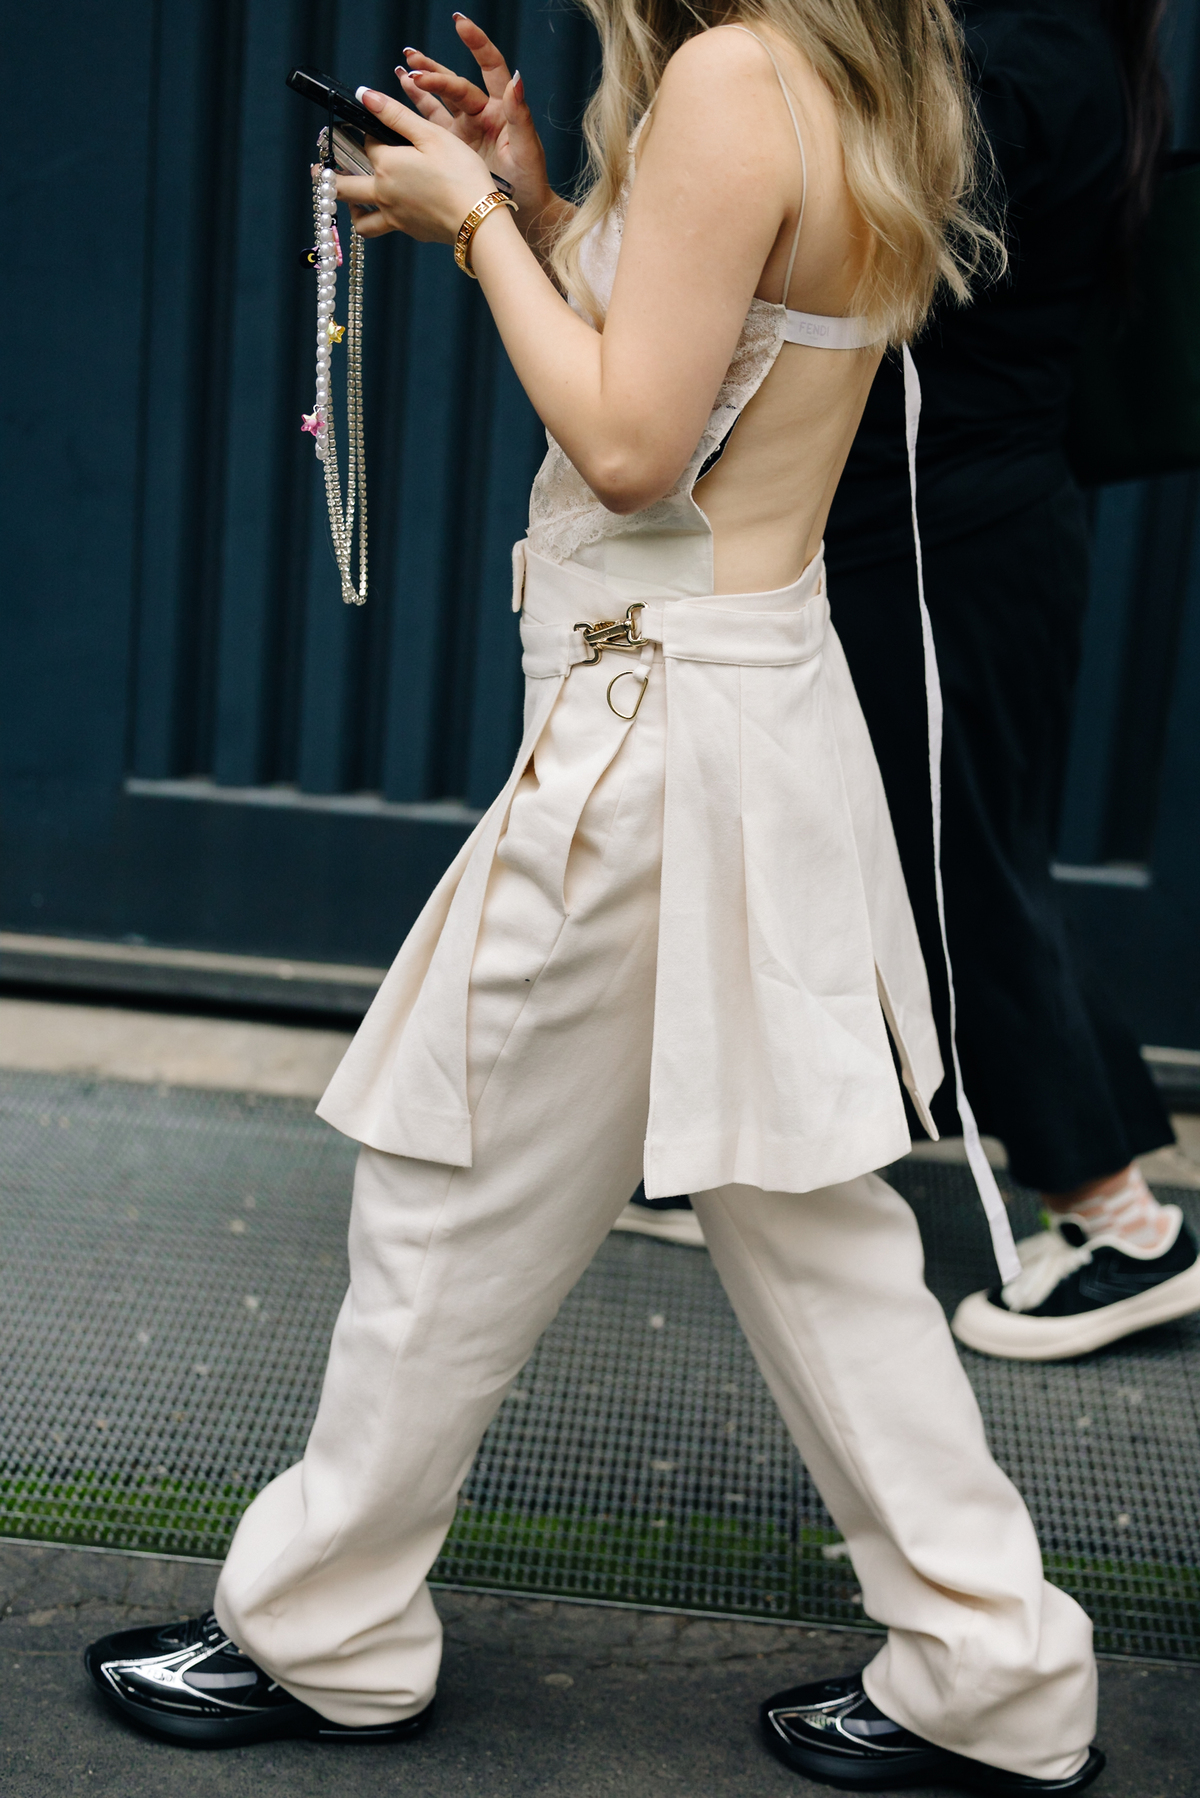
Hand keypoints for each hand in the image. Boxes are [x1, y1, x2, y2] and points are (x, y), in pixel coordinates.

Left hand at [336, 88, 496, 244]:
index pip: (365, 145)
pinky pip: (384, 228)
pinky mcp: (410, 232)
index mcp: (386, 165)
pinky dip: (379, 219)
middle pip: (343, 189)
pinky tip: (389, 210)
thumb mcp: (430, 135)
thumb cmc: (460, 174)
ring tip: (351, 200)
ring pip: (360, 220)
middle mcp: (383, 194)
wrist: (479, 220)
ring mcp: (395, 218)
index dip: (369, 133)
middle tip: (315, 172)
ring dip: (350, 208)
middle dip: (326, 178)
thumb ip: (395, 115)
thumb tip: (364, 95)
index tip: (376, 128)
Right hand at [398, 15, 553, 221]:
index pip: (490, 66)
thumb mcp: (527, 150)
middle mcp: (482, 113)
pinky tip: (401, 91)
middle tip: (414, 66)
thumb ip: (519, 115)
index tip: (459, 24)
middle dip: (434, 72)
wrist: (521, 216)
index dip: (476, 44)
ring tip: (403, 68)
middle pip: (455, 83)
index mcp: (502, 108)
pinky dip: (415, 107)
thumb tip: (516, 79)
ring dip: (420, 82)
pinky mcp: (451, 148)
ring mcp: (465, 130)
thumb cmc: (530, 183)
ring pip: (439, 99)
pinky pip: (429, 122)